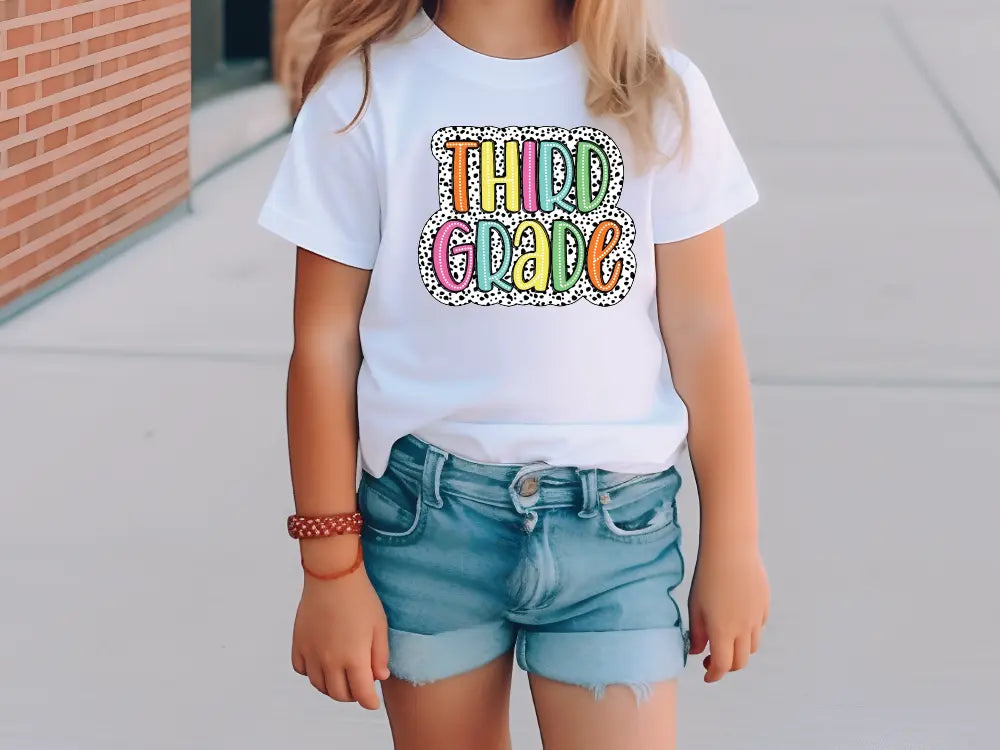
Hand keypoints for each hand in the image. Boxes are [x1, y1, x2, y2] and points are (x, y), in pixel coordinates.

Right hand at [291, 538, 389, 708]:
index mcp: (354, 657)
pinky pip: (301, 669)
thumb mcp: (379, 626)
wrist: (332, 575)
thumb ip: (380, 655)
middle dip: (352, 695)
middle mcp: (330, 660)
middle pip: (339, 694)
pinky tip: (321, 663)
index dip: (369, 702)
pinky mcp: (298, 643)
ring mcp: (311, 653)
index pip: (361, 694)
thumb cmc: (360, 598)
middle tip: (359, 687)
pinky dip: (311, 673)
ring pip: (319, 685)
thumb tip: (379, 677)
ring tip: (342, 677)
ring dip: (331, 687)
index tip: (373, 702)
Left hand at [688, 542, 768, 682]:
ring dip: (739, 651)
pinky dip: (749, 633)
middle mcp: (744, 629)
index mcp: (723, 631)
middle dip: (726, 666)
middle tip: (712, 660)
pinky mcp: (764, 605)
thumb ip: (696, 633)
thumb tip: (697, 651)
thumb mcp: (695, 606)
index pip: (722, 666)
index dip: (713, 675)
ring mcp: (757, 617)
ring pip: (752, 647)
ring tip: (725, 640)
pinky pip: (759, 628)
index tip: (706, 675)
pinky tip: (737, 621)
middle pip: (740, 662)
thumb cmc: (707, 576)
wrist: (731, 549)